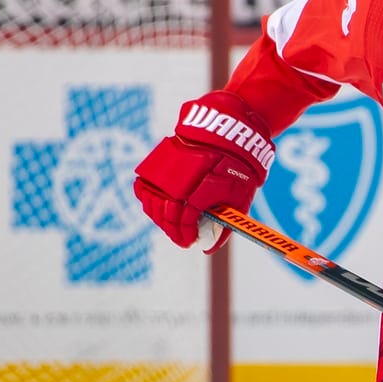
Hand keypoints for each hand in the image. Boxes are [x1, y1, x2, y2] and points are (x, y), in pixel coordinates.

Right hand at [134, 90, 275, 252]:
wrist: (225, 132)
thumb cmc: (236, 168)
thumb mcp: (239, 199)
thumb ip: (223, 226)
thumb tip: (209, 249)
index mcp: (199, 191)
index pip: (183, 221)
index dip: (184, 235)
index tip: (189, 243)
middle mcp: (177, 182)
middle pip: (165, 216)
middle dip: (173, 231)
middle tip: (182, 237)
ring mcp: (163, 172)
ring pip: (151, 204)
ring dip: (160, 218)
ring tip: (173, 224)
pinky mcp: (156, 164)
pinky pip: (143, 188)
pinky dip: (149, 201)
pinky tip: (160, 207)